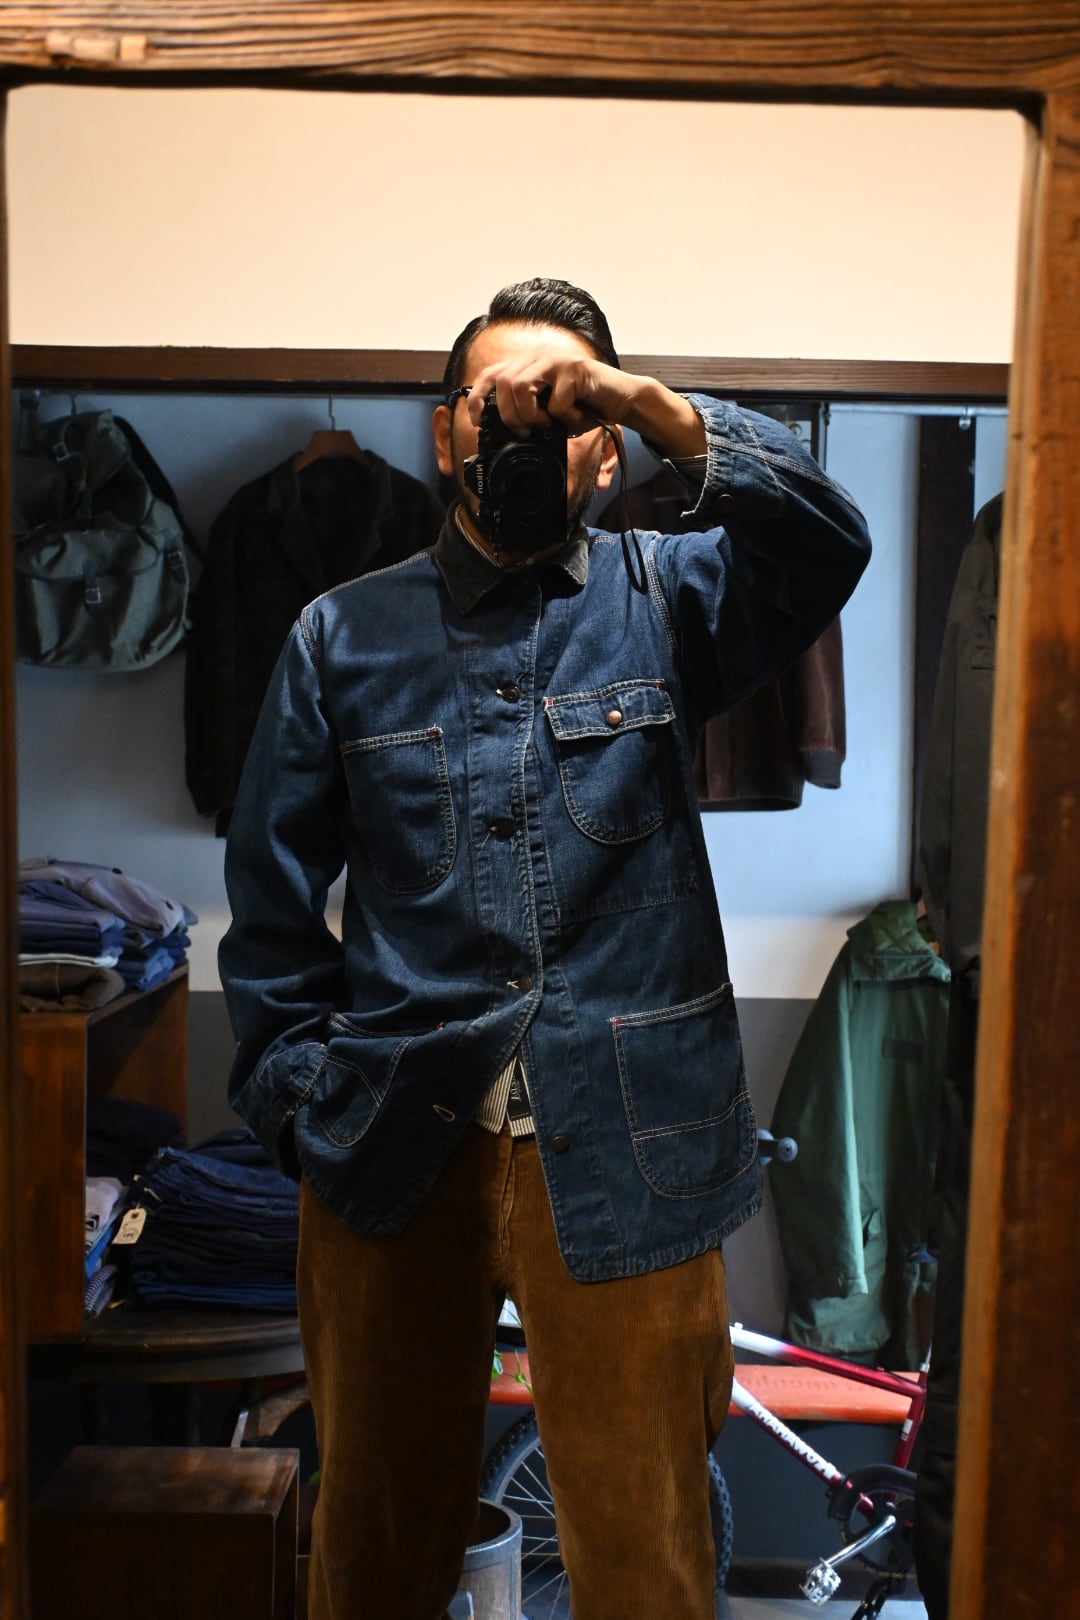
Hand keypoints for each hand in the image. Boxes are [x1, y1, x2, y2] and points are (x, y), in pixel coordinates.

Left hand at [466, 346, 704, 458]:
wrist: (621, 401)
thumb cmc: (584, 408)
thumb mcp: (548, 413)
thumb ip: (525, 414)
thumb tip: (500, 433)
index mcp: (528, 365)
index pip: (490, 375)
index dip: (477, 398)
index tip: (479, 422)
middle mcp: (538, 356)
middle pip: (503, 382)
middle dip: (509, 415)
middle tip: (526, 431)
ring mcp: (556, 360)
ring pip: (520, 386)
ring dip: (530, 415)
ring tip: (547, 424)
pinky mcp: (575, 368)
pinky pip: (555, 401)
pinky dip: (564, 418)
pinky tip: (577, 417)